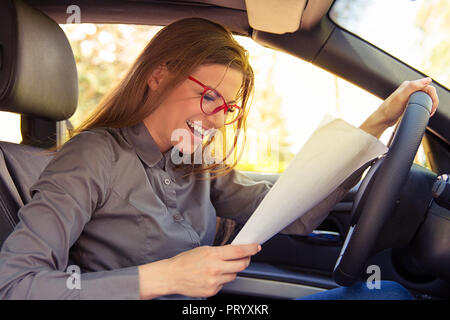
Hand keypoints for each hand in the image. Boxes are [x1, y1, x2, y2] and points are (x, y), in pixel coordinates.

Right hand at [138, 243, 260, 298]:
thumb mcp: (203, 250)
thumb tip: (236, 251)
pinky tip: (212, 276)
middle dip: (246, 260)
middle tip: (246, 257)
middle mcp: (215, 268)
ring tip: (220, 267)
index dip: (250, 249)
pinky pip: (224, 284)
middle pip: (241, 265)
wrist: (171, 276)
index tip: (256, 247)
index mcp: (212, 255)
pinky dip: (222, 279)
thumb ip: (220, 251)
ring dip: (231, 270)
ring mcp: (214, 281)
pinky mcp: (212, 291)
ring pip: (234, 275)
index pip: (238, 252)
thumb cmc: (185, 261)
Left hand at [379, 77, 438, 126]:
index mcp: (409, 85)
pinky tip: (424, 112)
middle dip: (432, 102)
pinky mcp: (408, 102)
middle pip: (428, 92)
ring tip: (429, 113)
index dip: (433, 97)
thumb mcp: (401, 97)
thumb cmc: (389, 109)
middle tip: (431, 112)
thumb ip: (413, 86)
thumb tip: (428, 80)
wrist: (382, 119)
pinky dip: (425, 107)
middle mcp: (409, 89)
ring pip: (425, 98)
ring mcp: (409, 96)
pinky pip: (421, 103)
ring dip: (430, 105)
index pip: (428, 87)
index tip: (432, 108)